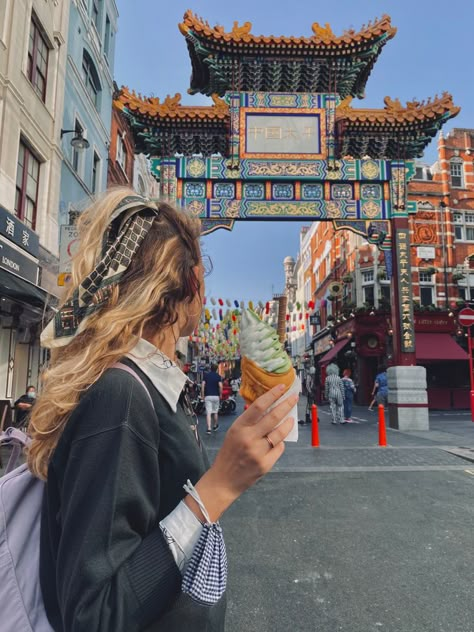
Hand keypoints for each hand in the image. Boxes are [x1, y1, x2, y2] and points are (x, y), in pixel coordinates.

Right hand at [187, 385, 297, 521]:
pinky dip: (280, 443)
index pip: (258, 406)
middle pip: (273, 417)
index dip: (272, 395)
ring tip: (291, 419)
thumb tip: (269, 408)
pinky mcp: (265, 464)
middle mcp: (248, 438)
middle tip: (294, 398)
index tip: (282, 387)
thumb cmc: (229, 453)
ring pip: (280, 433)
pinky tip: (278, 441)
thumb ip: (249, 422)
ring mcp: (258, 452)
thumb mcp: (234, 432)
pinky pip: (279, 449)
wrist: (224, 480)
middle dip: (286, 405)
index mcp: (239, 427)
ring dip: (288, 424)